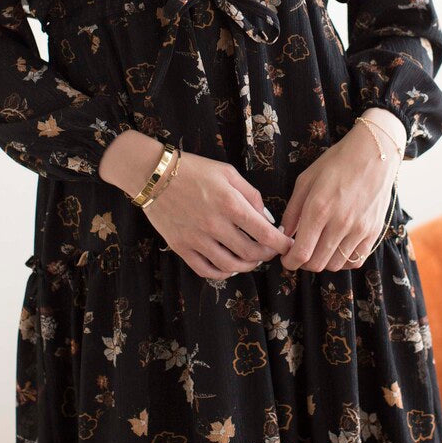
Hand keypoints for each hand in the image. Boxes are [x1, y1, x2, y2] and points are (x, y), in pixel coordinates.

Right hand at [100, 133, 293, 280]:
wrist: (153, 174)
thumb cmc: (194, 169)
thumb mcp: (228, 173)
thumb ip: (251, 195)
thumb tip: (267, 219)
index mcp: (230, 204)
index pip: (265, 234)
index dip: (281, 244)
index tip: (288, 246)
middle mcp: (215, 225)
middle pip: (251, 254)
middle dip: (266, 255)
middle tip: (270, 251)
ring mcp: (197, 239)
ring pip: (231, 266)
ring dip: (246, 266)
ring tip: (251, 259)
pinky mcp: (181, 247)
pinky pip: (206, 270)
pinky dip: (222, 273)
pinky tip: (228, 266)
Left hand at [278, 122, 400, 272]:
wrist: (374, 153)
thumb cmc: (336, 163)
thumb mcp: (306, 180)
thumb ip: (293, 211)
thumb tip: (283, 234)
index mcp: (319, 208)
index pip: (301, 252)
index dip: (289, 262)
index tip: (286, 259)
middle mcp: (340, 222)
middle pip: (317, 263)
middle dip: (303, 263)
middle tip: (299, 253)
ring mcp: (359, 229)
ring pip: (335, 265)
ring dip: (322, 262)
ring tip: (318, 248)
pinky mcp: (374, 231)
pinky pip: (356, 260)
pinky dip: (343, 261)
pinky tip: (336, 249)